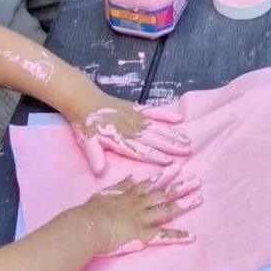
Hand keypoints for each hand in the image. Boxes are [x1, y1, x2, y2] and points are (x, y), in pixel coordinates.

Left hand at [72, 97, 190, 174]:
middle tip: (186, 152)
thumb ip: (95, 156)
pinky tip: (178, 119)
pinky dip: (166, 115)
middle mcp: (131, 128)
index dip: (155, 155)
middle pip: (153, 138)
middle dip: (170, 146)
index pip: (140, 150)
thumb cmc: (85, 124)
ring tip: (186, 141)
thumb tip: (99, 171)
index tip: (169, 161)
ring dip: (172, 135)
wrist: (83, 99)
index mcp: (120, 138)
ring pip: (157, 127)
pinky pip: (153, 112)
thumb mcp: (86, 142)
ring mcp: (135, 116)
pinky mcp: (135, 108)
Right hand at [81, 176, 197, 256]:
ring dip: (184, 204)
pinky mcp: (144, 235)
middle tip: (196, 180)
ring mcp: (143, 219)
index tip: (176, 169)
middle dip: (180, 187)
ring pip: (167, 210)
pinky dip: (178, 236)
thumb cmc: (91, 211)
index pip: (150, 184)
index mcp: (129, 196)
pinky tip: (192, 236)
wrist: (89, 225)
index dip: (163, 177)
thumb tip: (130, 177)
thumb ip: (119, 185)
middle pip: (163, 194)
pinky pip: (163, 236)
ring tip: (198, 197)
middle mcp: (139, 205)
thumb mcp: (104, 193)